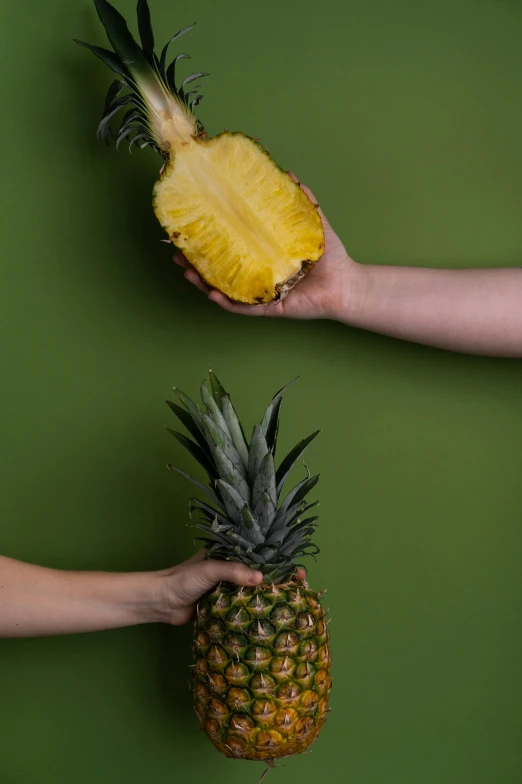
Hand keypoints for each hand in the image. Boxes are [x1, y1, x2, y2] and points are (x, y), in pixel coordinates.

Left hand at [156, 551, 305, 625]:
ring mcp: (229, 588)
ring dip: (270, 596)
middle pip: (262, 572)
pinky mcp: (224, 606)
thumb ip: (233, 571)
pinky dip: (256, 612)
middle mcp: (232, 568)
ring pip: (255, 591)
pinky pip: (244, 608)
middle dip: (281, 578)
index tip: (296, 568)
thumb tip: (261, 579)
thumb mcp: (209, 569)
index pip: (260, 554)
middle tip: (300, 585)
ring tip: (292, 602)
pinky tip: (271, 618)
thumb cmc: (183, 579)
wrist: (161, 602)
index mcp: (230, 552)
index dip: (279, 560)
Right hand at [174, 173, 360, 320]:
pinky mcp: (269, 308)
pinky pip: (243, 307)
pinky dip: (227, 302)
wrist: (346, 283)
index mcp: (262, 257)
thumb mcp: (313, 222)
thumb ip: (300, 201)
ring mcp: (260, 294)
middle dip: (195, 263)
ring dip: (203, 283)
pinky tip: (213, 293)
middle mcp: (257, 276)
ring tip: (187, 272)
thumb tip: (288, 173)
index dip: (208, 241)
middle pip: (219, 271)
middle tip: (177, 252)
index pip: (230, 248)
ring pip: (225, 290)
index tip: (190, 229)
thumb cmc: (329, 257)